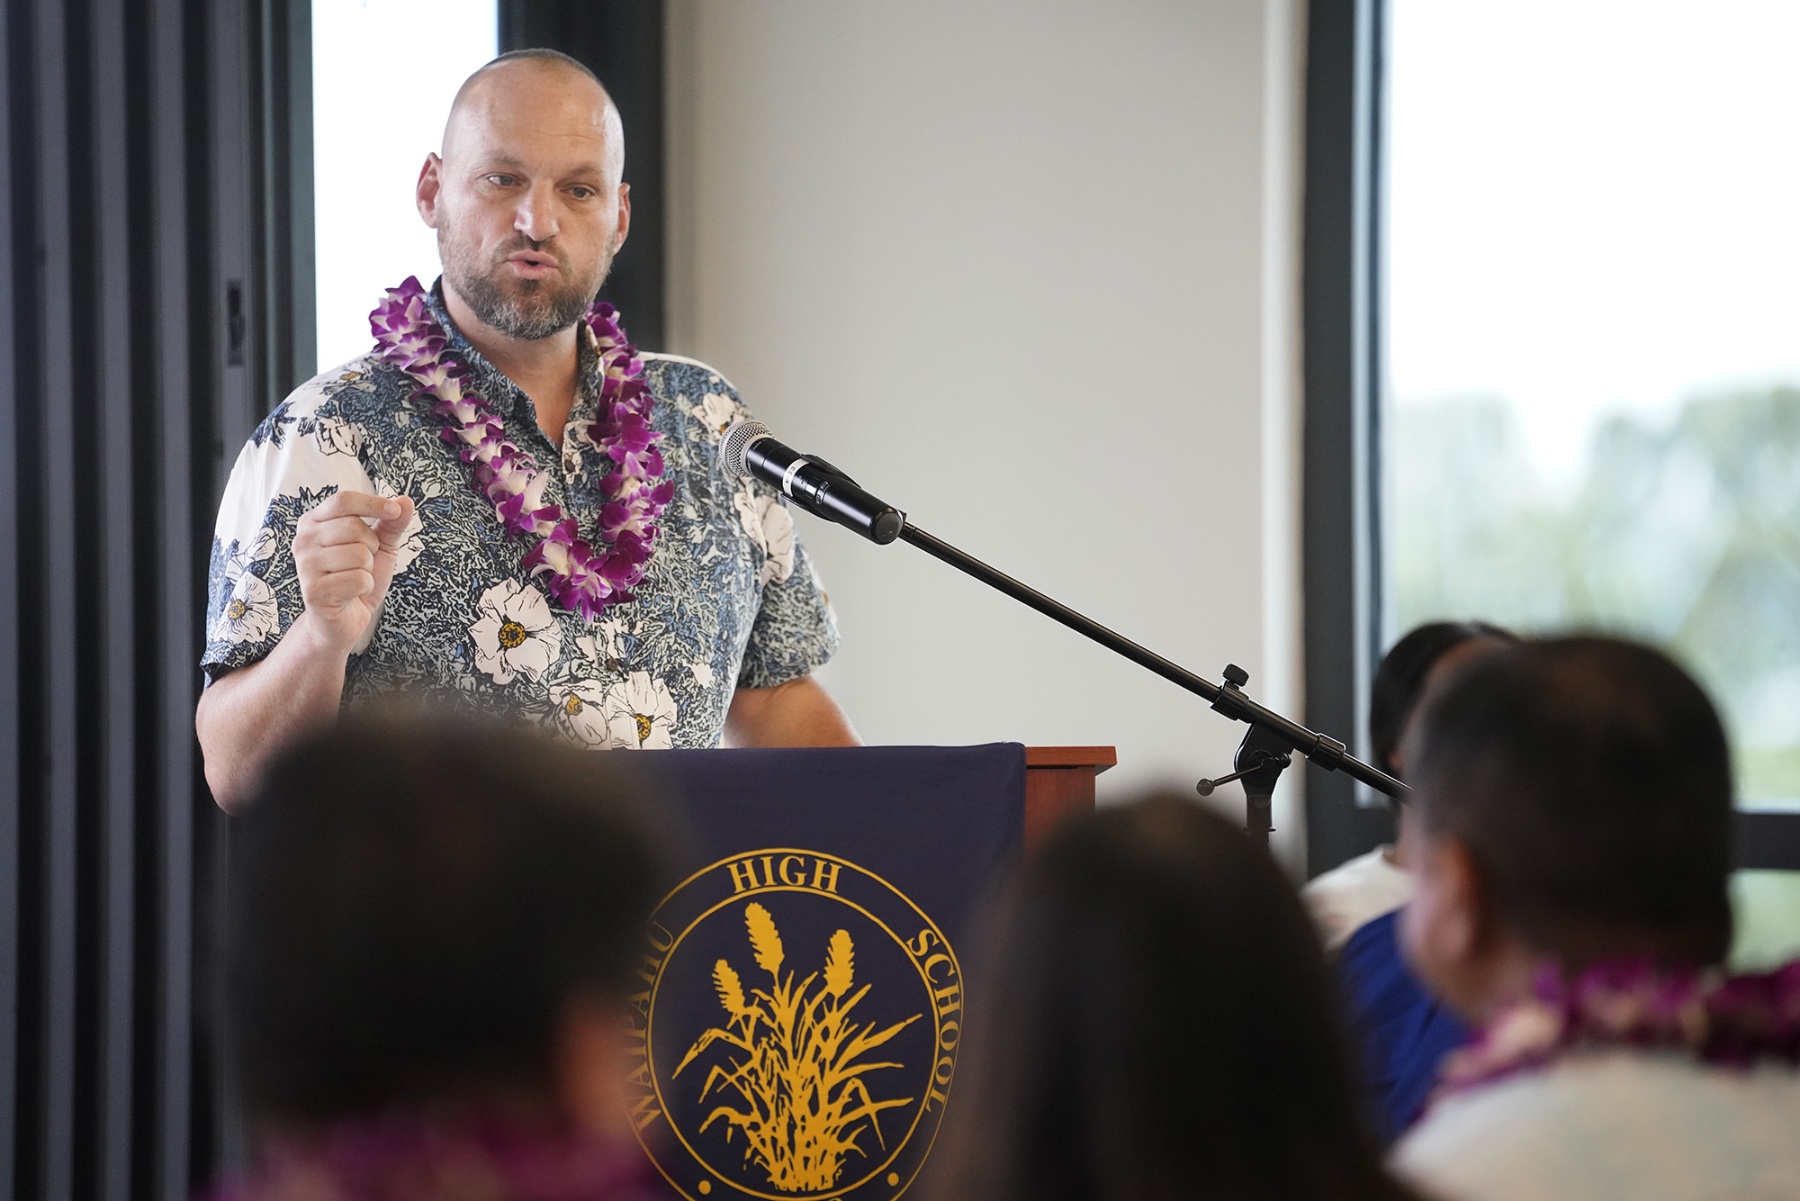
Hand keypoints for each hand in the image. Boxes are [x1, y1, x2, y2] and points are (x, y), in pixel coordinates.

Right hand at [290, 490, 415, 654]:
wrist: (345, 618)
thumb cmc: (357, 577)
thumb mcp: (380, 546)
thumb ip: (392, 524)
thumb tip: (406, 501)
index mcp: (314, 522)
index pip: (344, 500)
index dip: (373, 504)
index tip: (395, 511)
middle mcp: (303, 540)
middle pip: (354, 527)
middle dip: (371, 547)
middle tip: (362, 562)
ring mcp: (305, 565)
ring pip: (359, 555)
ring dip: (368, 570)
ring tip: (355, 577)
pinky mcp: (313, 590)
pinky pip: (358, 579)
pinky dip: (365, 587)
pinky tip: (352, 593)